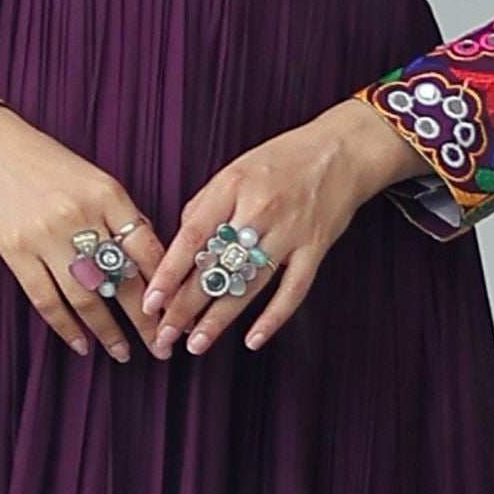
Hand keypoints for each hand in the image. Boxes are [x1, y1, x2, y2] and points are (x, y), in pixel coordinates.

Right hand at [0, 101, 167, 361]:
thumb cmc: (49, 165)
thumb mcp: (96, 180)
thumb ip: (122, 218)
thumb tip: (150, 263)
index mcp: (107, 195)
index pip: (146, 249)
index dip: (164, 286)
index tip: (176, 313)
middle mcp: (80, 217)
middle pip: (121, 279)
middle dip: (145, 321)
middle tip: (162, 348)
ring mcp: (46, 237)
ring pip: (86, 298)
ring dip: (109, 332)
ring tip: (124, 353)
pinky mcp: (16, 253)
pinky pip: (46, 300)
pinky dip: (66, 327)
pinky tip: (82, 345)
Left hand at [140, 98, 414, 356]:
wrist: (341, 149)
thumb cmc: (282, 159)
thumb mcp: (235, 169)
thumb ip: (205, 206)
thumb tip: (180, 246)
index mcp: (233, 186)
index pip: (192, 237)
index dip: (169, 273)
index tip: (151, 302)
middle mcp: (260, 210)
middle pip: (216, 266)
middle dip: (186, 306)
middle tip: (164, 335)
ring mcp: (290, 231)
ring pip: (249, 284)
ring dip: (220, 318)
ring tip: (196, 344)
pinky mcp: (315, 248)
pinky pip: (293, 290)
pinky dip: (273, 318)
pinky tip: (252, 340)